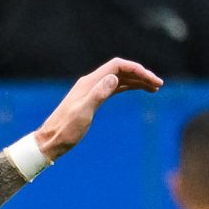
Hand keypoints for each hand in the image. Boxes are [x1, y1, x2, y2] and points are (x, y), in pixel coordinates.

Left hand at [32, 58, 162, 157]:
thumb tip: (114, 78)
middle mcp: (91, 83)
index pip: (117, 66)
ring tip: (154, 89)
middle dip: (141, 75)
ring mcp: (91, 90)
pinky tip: (137, 91)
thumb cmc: (65, 130)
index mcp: (89, 83)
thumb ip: (98, 94)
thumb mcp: (82, 113)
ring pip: (119, 79)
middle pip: (121, 71)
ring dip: (137, 82)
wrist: (50, 142)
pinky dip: (127, 88)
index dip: (137, 69)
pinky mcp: (92, 99)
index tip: (152, 80)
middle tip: (158, 85)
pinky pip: (114, 88)